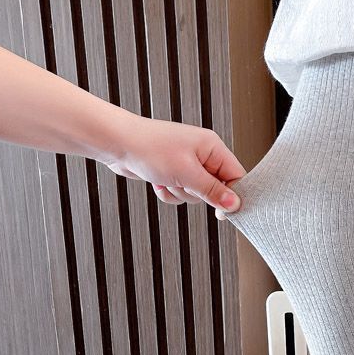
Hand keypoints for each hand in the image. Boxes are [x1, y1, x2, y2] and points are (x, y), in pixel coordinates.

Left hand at [100, 112, 246, 214]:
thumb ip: (213, 191)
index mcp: (212, 147)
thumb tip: (234, 204)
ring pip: (196, 194)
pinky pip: (180, 193)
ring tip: (167, 178)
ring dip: (180, 193)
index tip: (225, 211)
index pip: (236, 176)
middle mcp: (202, 154)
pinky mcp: (173, 172)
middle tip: (184, 183)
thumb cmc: (150, 148)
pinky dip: (169, 192)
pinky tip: (158, 181)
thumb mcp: (188, 173)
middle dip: (197, 193)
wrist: (117, 143)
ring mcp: (187, 164)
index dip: (232, 196)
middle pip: (216, 189)